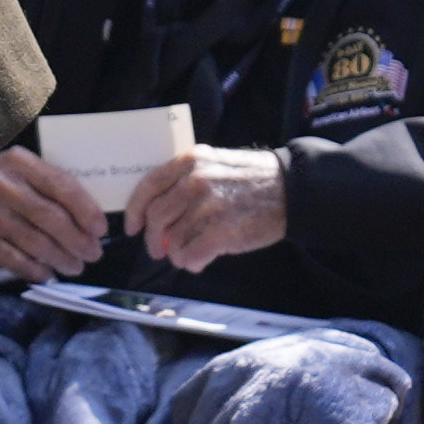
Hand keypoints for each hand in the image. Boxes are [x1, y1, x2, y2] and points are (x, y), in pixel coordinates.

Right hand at [0, 147, 109, 280]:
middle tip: (93, 253)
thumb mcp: (18, 167)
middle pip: (52, 219)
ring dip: (61, 258)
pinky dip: (35, 269)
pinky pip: (13, 260)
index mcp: (19, 163)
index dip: (86, 211)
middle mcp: (3, 186)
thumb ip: (47, 183)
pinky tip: (47, 273)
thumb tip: (86, 217)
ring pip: (36, 242)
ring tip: (75, 266)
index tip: (100, 229)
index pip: (62, 186)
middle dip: (78, 240)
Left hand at [126, 145, 289, 269]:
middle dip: (153, 239)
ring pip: (173, 240)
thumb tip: (154, 215)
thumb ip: (183, 180)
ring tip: (188, 253)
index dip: (134, 211)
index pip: (147, 187)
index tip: (133, 227)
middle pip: (156, 217)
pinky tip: (200, 260)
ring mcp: (209, 207)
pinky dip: (191, 262)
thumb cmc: (250, 179)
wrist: (291, 189)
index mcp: (190, 161)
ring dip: (176, 253)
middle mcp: (196, 181)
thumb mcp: (214, 163)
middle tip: (158, 250)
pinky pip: (191, 255)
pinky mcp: (223, 232)